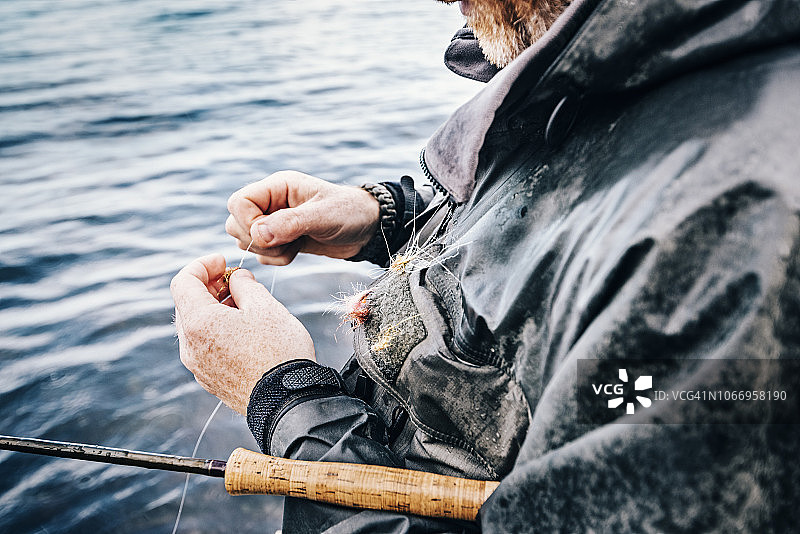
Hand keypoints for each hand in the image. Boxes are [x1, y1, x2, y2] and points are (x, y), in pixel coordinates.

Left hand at [171, 254, 314, 414]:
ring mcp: (198, 366)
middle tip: (234, 279)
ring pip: (195, 326)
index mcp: (199, 322)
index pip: (183, 281)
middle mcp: (190, 346)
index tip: (223, 261)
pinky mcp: (209, 380)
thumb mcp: (266, 306)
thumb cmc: (279, 351)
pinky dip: (216, 329)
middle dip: (208, 286)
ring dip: (213, 308)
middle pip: (187, 304)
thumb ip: (245, 285)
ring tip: (242, 303)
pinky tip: (241, 328)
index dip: (202, 265)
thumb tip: (237, 279)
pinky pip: (204, 346)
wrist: (287, 401)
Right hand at [225, 171, 379, 264]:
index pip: (238, 202)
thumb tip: (259, 235)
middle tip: (288, 241)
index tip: (271, 234)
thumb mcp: (323, 216)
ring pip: (246, 240)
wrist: (366, 229)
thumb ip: (291, 223)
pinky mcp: (280, 239)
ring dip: (269, 251)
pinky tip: (298, 250)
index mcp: (277, 186)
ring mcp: (274, 221)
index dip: (248, 222)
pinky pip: (261, 254)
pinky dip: (276, 259)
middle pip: (236, 223)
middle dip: (258, 240)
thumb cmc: (349, 213)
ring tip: (297, 244)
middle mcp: (271, 202)